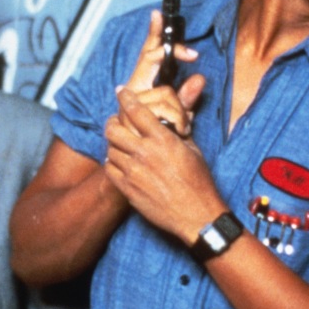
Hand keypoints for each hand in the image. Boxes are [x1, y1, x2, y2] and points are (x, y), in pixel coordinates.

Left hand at [104, 87, 226, 243]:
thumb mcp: (193, 150)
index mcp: (162, 140)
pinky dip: (112, 163)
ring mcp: (133, 172)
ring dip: (114, 144)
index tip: (121, 92)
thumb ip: (177, 132)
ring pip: (109, 149)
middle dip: (112, 122)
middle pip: (113, 129)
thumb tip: (169, 119)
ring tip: (120, 144)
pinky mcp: (127, 189)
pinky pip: (109, 169)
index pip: (136, 110)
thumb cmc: (199, 182)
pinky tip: (120, 162)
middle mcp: (144, 153)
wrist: (196, 215)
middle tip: (116, 122)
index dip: (125, 97)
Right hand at [121, 9, 204, 135]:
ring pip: (164, 96)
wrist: (141, 167)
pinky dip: (175, 123)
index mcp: (141, 84)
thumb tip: (200, 78)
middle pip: (164, 79)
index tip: (158, 14)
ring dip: (180, 113)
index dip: (153, 33)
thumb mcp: (178, 116)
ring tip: (182, 129)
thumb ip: (187, 98)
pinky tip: (177, 132)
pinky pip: (160, 113)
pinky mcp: (127, 120)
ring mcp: (126, 106)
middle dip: (181, 99)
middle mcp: (131, 91)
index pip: (147, 53)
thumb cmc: (159, 139)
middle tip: (187, 118)